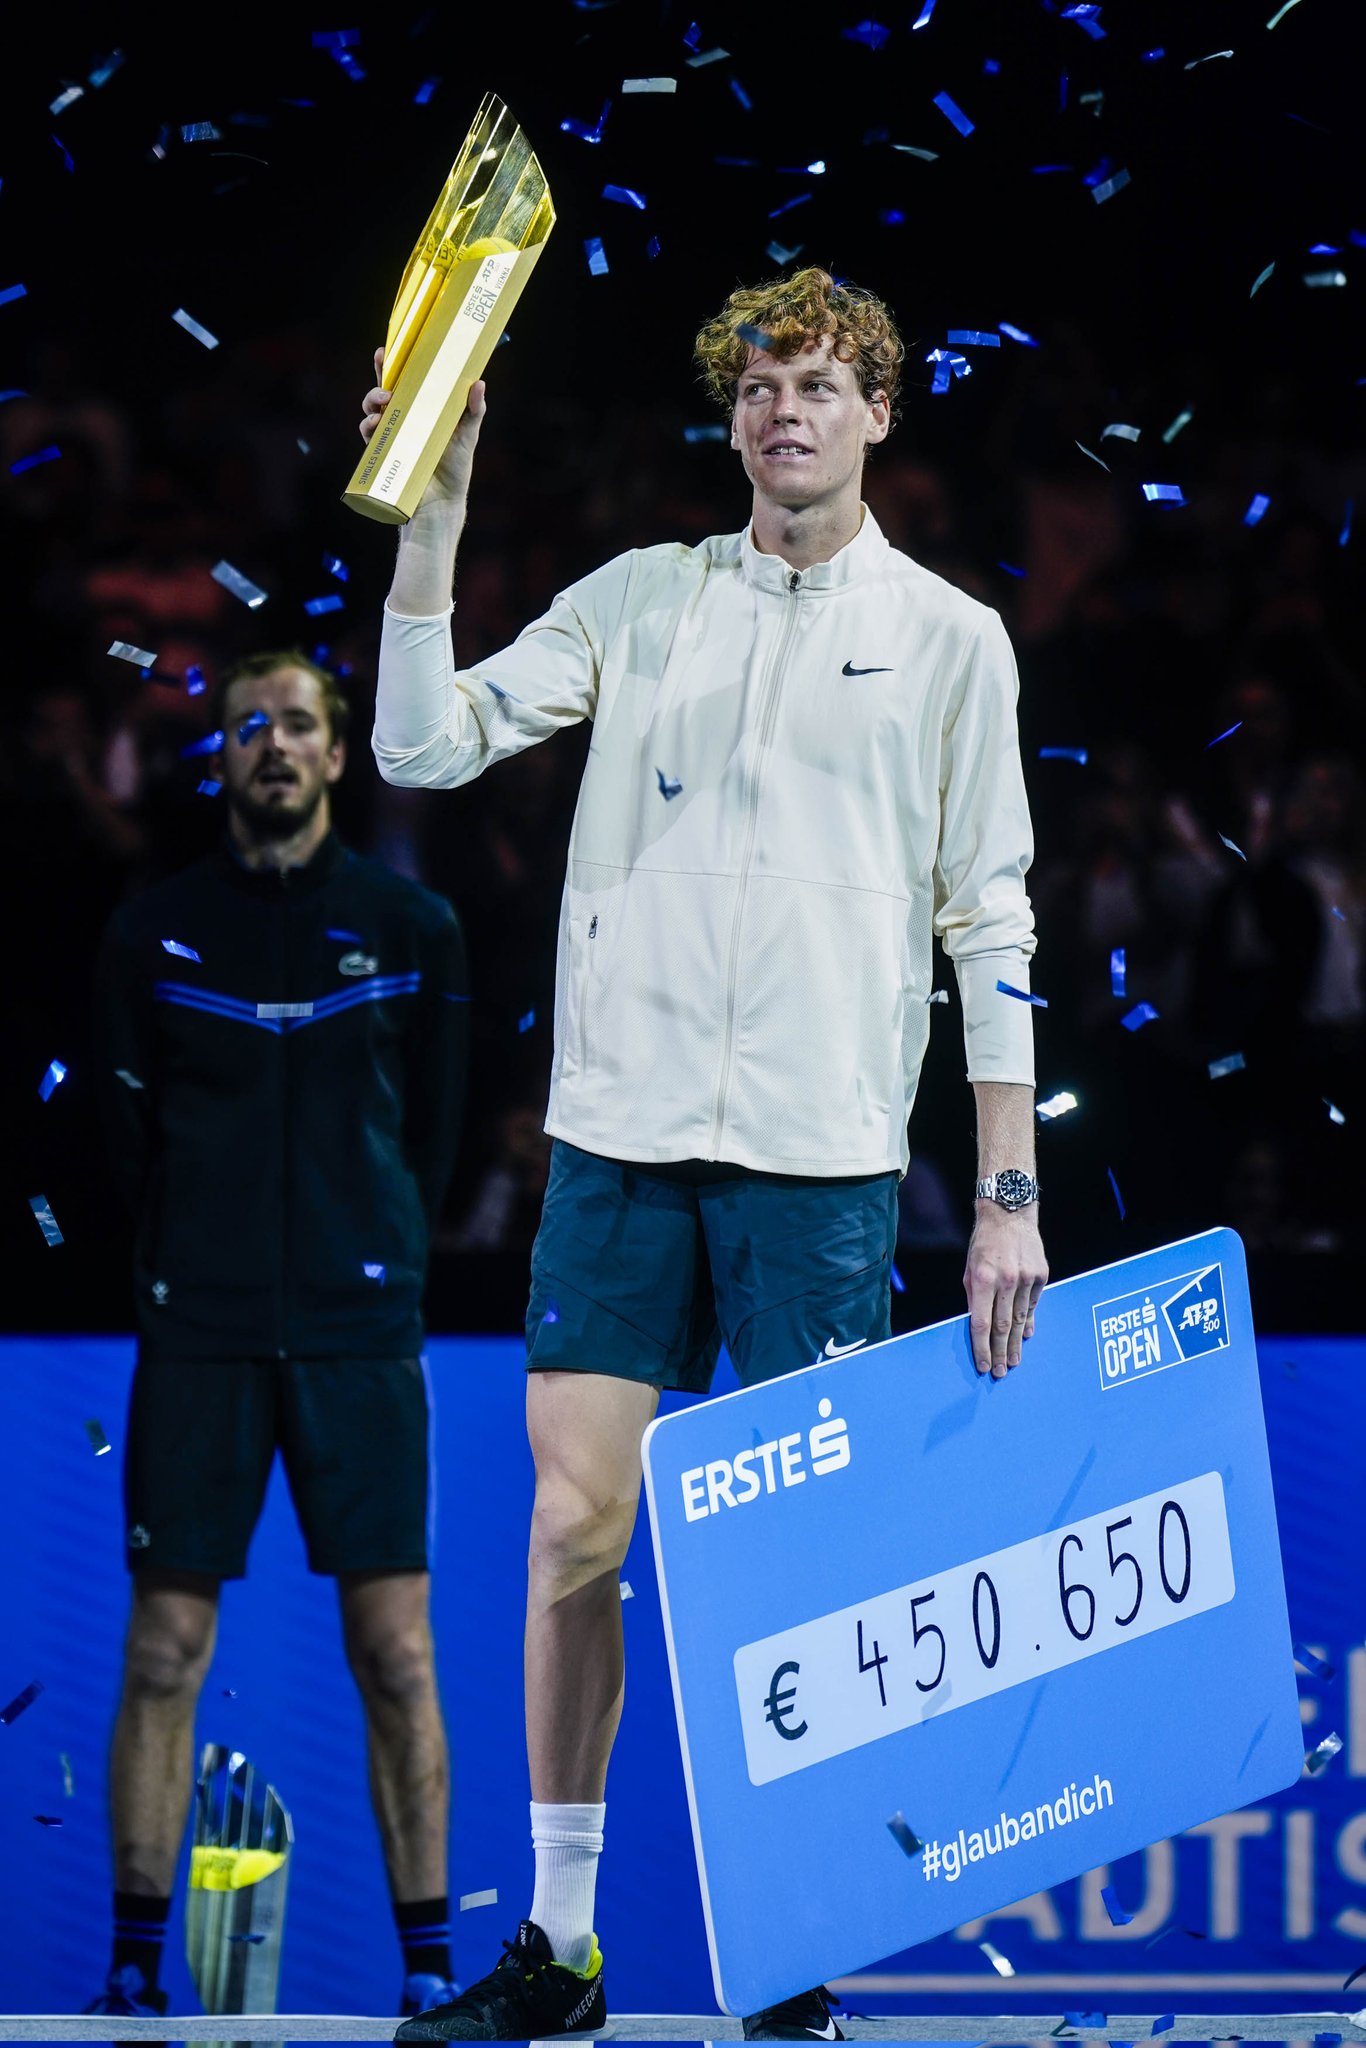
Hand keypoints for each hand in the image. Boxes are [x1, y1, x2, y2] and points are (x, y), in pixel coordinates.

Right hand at [359, 345, 487, 505]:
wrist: (442, 501)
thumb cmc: (455, 467)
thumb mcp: (467, 434)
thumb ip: (474, 410)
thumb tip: (479, 382)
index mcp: (423, 408)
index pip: (408, 379)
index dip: (397, 362)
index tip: (390, 346)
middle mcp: (405, 418)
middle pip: (386, 388)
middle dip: (379, 373)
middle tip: (381, 362)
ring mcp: (392, 434)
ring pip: (373, 407)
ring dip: (373, 398)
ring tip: (384, 400)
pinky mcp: (383, 452)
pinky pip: (369, 434)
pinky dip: (369, 426)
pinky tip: (376, 424)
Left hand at [964, 1206, 1046, 1378]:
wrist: (1009, 1213)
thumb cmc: (984, 1242)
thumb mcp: (969, 1269)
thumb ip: (974, 1298)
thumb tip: (979, 1326)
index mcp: (983, 1278)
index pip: (982, 1322)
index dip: (981, 1347)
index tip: (982, 1365)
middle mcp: (1006, 1280)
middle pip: (1003, 1326)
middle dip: (999, 1352)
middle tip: (999, 1372)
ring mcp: (1027, 1277)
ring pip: (1020, 1319)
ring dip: (1016, 1344)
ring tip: (1012, 1362)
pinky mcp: (1041, 1274)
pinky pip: (1033, 1304)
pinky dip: (1029, 1321)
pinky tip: (1026, 1336)